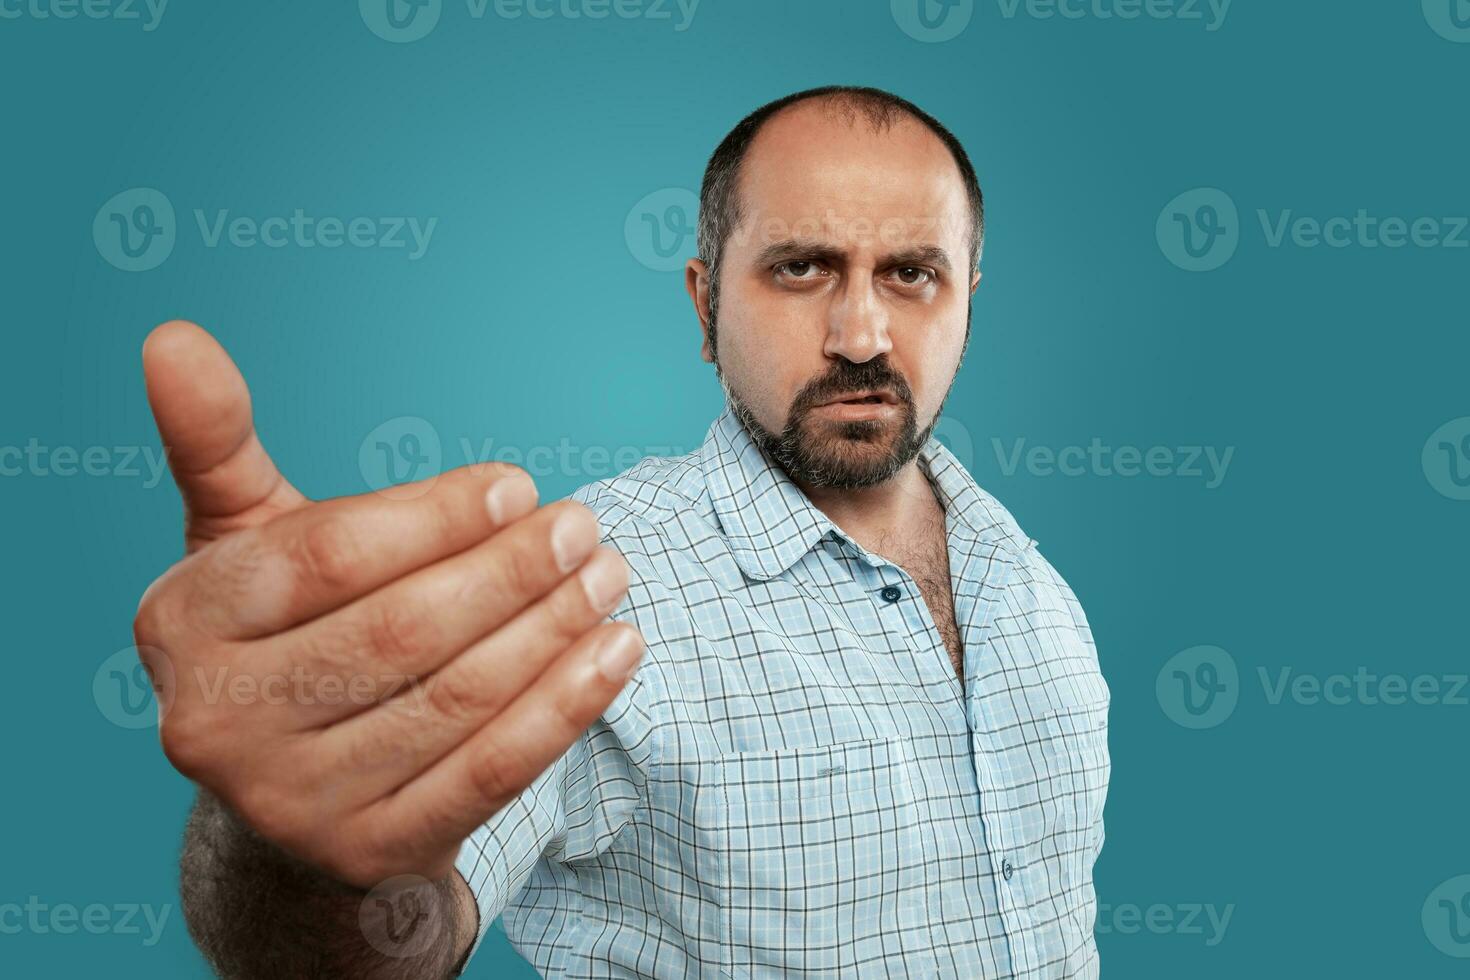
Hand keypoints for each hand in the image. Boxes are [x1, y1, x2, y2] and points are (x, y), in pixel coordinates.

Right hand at [132, 320, 644, 887]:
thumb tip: (172, 335)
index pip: (324, 559)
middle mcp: (217, 724)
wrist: (292, 787)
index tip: (518, 484)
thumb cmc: (283, 632)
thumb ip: (217, 440)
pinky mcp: (370, 853)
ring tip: (611, 573)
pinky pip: (488, 775)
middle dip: (508, 573)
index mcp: (184, 624)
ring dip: (550, 631)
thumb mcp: (244, 539)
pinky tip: (617, 650)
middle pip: (395, 635)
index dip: (431, 518)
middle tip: (584, 526)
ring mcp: (292, 803)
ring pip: (452, 704)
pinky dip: (564, 709)